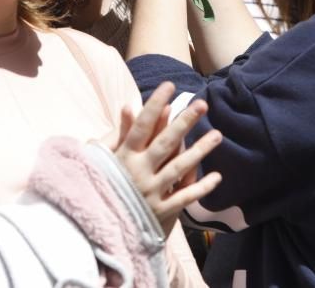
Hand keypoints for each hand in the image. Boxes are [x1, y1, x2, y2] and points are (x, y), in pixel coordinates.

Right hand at [114, 82, 221, 235]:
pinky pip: (183, 198)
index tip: (169, 86)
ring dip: (199, 150)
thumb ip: (119, 134)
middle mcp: (139, 172)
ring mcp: (151, 192)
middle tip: (202, 104)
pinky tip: (217, 177)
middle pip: (165, 143)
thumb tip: (129, 105)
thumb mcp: (103, 158)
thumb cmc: (101, 185)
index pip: (141, 125)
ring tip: (217, 135)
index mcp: (124, 156)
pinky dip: (200, 188)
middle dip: (184, 122)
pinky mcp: (159, 211)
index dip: (155, 104)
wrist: (96, 228)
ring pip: (179, 168)